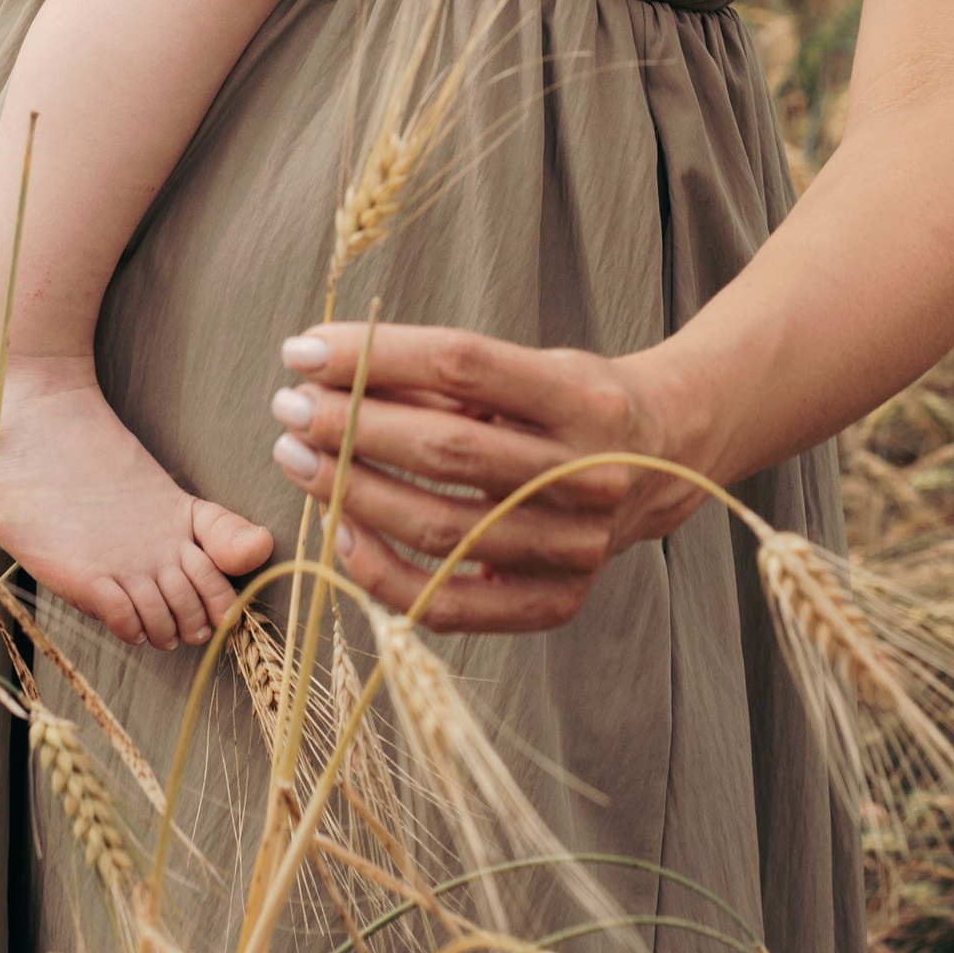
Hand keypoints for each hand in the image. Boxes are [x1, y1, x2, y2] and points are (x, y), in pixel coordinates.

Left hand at [266, 324, 707, 633]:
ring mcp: (575, 546)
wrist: (665, 458)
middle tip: (287, 406)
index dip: (376, 354)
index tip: (304, 348)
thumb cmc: (575, 401)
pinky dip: (385, 572)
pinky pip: (451, 603)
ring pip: (441, 528)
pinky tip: (340, 531)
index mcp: (580, 396)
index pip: (462, 364)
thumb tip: (332, 370)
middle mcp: (585, 472)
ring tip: (296, 458)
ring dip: (351, 491)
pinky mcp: (557, 601)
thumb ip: (444, 376)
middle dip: (350, 425)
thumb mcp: (529, 366)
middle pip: (446, 448)